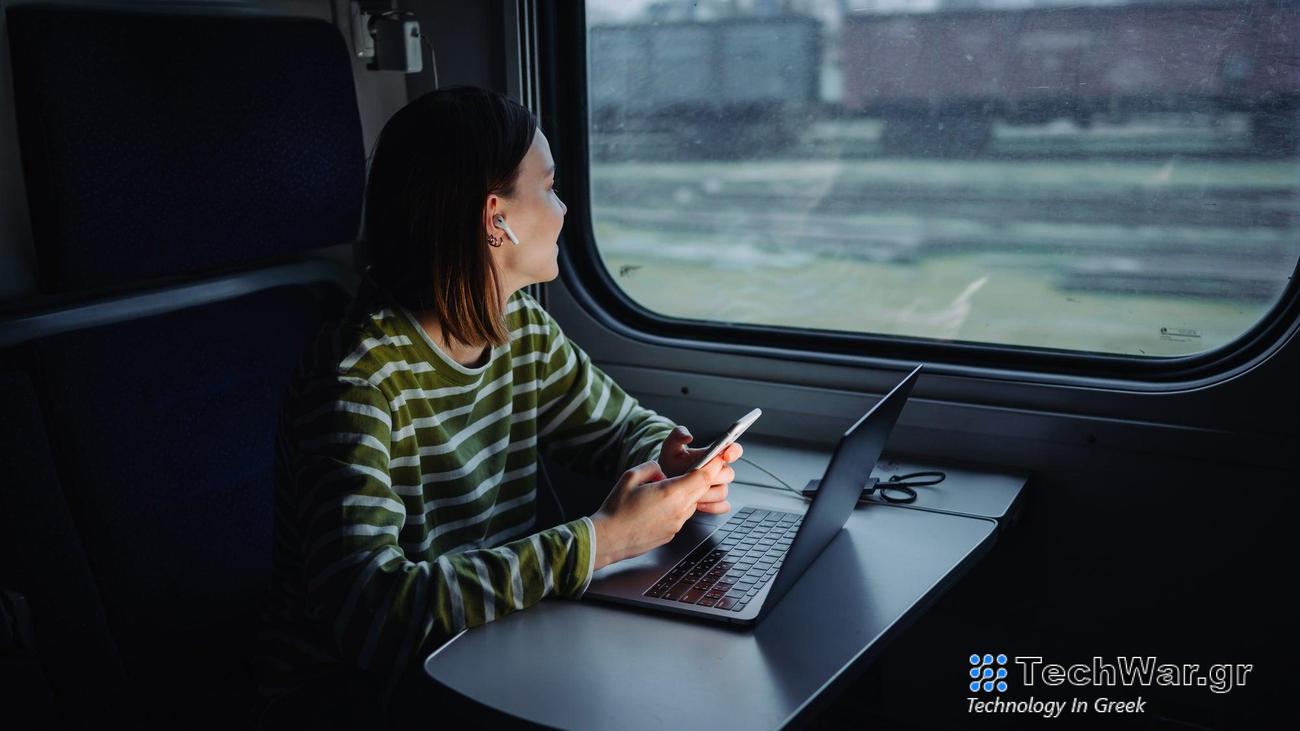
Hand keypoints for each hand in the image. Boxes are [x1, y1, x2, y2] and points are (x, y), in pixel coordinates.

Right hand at [589, 457, 729, 570]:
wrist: (608, 539)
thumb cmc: (616, 511)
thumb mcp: (630, 476)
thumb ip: (651, 467)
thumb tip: (660, 470)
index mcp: (671, 493)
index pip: (703, 477)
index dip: (713, 466)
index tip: (717, 458)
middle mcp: (678, 510)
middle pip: (701, 490)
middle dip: (700, 479)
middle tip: (690, 471)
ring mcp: (676, 524)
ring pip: (691, 503)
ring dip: (684, 494)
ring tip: (661, 492)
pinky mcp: (671, 534)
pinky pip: (680, 516)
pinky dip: (675, 508)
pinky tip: (655, 507)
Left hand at [657, 425, 741, 512]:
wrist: (665, 484)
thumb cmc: (671, 464)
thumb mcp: (671, 447)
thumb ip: (677, 435)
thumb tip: (688, 435)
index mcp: (714, 455)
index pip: (733, 450)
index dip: (734, 451)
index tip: (726, 455)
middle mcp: (719, 471)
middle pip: (728, 474)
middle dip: (714, 477)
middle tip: (699, 480)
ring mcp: (718, 487)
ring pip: (723, 491)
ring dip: (709, 494)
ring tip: (693, 494)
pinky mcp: (715, 502)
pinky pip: (723, 506)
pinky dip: (712, 507)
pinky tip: (699, 504)